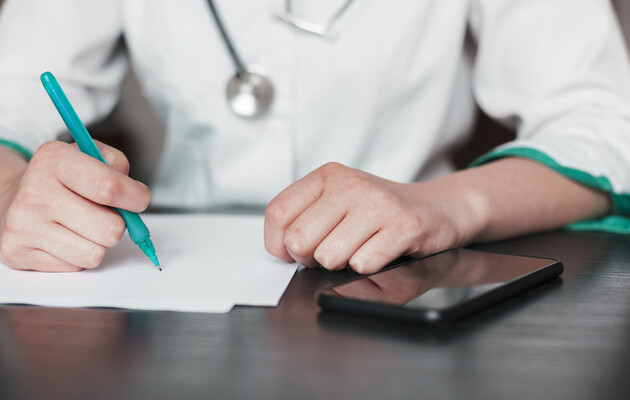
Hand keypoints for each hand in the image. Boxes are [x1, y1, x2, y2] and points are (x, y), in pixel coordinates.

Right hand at [0, 141, 149, 271]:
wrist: (13, 199)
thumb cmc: (61, 179)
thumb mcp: (88, 155)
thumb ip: (116, 165)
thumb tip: (134, 195)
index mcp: (54, 160)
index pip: (109, 186)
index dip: (135, 197)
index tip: (140, 199)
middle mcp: (34, 191)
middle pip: (110, 228)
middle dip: (118, 224)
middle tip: (104, 214)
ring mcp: (24, 225)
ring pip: (96, 253)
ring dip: (98, 243)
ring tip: (83, 226)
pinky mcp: (18, 252)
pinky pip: (76, 266)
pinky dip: (78, 255)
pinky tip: (64, 237)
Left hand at [264, 162, 467, 273]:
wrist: (435, 209)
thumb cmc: (378, 211)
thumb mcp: (337, 201)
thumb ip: (305, 217)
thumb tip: (280, 249)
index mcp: (328, 176)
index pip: (278, 212)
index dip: (278, 243)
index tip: (291, 253)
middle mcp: (351, 184)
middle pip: (299, 240)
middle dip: (310, 259)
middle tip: (332, 251)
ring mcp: (378, 204)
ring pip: (329, 257)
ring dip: (342, 263)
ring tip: (360, 248)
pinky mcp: (404, 226)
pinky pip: (364, 264)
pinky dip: (369, 267)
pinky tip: (381, 252)